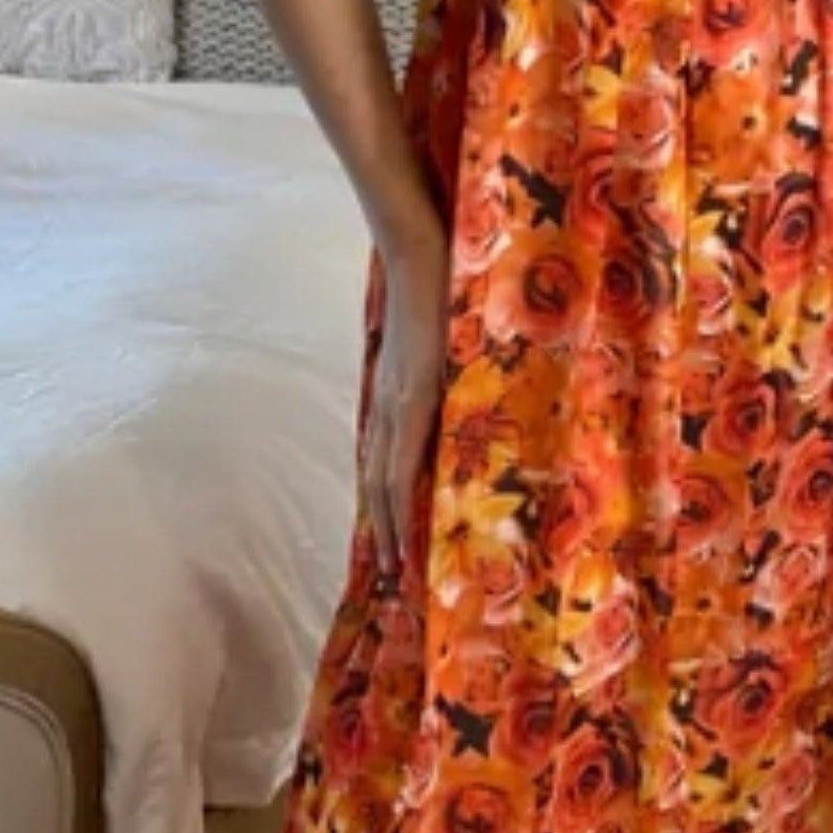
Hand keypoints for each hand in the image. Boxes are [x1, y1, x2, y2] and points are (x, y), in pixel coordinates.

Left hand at [364, 226, 448, 578]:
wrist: (422, 256)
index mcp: (394, 395)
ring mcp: (396, 400)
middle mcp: (387, 404)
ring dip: (389, 524)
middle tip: (393, 575)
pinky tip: (404, 522)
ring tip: (397, 564)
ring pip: (383, 478)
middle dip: (385, 531)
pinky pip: (400, 458)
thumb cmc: (435, 292)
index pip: (383, 465)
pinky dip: (399, 495)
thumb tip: (454, 398)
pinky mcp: (411, 394)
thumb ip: (436, 376)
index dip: (386, 508)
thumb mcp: (434, 346)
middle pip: (377, 482)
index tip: (393, 546)